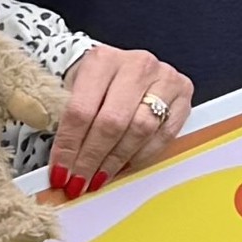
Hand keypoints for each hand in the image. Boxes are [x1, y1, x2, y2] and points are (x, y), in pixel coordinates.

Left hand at [46, 45, 195, 189]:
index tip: (59, 173)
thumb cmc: (94, 81)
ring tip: (99, 178)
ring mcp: (164, 77)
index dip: (69, 147)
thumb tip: (58, 167)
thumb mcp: (71, 90)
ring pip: (141, 129)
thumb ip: (64, 123)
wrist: (120, 66)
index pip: (81, 111)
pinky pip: (165, 134)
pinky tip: (125, 165)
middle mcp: (136, 65)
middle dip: (92, 159)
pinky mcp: (183, 93)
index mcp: (102, 60)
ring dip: (116, 160)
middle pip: (112, 122)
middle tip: (79, 182)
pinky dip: (143, 155)